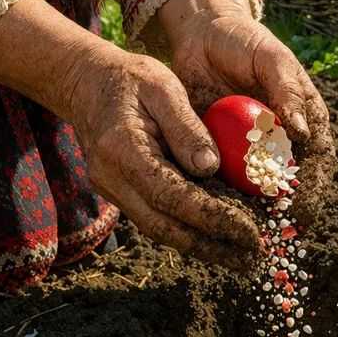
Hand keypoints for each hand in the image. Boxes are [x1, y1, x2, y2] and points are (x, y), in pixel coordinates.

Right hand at [60, 46, 261, 266]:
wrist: (85, 82)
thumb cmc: (130, 78)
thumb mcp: (163, 86)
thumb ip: (186, 127)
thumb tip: (210, 168)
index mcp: (123, 149)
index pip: (172, 196)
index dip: (212, 218)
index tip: (249, 231)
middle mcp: (112, 178)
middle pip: (164, 228)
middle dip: (211, 247)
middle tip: (252, 258)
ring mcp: (111, 190)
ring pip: (159, 230)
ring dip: (201, 247)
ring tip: (240, 256)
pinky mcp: (119, 193)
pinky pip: (155, 219)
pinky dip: (187, 232)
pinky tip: (216, 237)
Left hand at [158, 0, 335, 225]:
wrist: (202, 35)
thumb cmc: (245, 41)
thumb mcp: (271, 58)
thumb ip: (287, 89)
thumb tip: (302, 130)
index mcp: (304, 119)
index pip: (318, 162)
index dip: (313, 190)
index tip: (302, 213)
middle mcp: (282, 139)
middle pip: (291, 184)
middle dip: (285, 213)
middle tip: (274, 237)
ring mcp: (252, 148)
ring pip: (258, 189)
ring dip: (255, 214)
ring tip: (246, 237)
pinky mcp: (223, 151)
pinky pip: (226, 180)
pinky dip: (223, 199)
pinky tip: (215, 218)